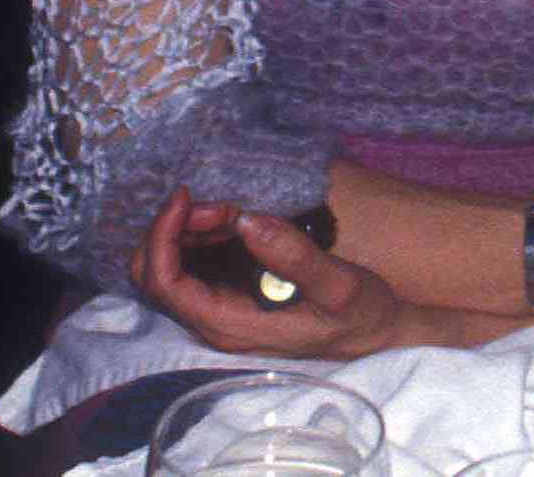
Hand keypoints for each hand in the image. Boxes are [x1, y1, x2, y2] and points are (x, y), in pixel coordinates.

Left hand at [130, 187, 420, 358]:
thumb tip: (248, 222)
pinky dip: (200, 238)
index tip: (187, 197)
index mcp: (229, 324)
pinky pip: (194, 268)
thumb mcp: (338, 285)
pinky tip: (233, 222)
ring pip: (170, 269)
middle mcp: (214, 323)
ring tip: (230, 208)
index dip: (163, 236)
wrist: (379, 336)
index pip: (164, 284)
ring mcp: (220, 312)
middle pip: (154, 276)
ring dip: (186, 231)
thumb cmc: (360, 316)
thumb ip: (294, 257)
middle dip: (172, 231)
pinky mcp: (231, 300)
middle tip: (218, 204)